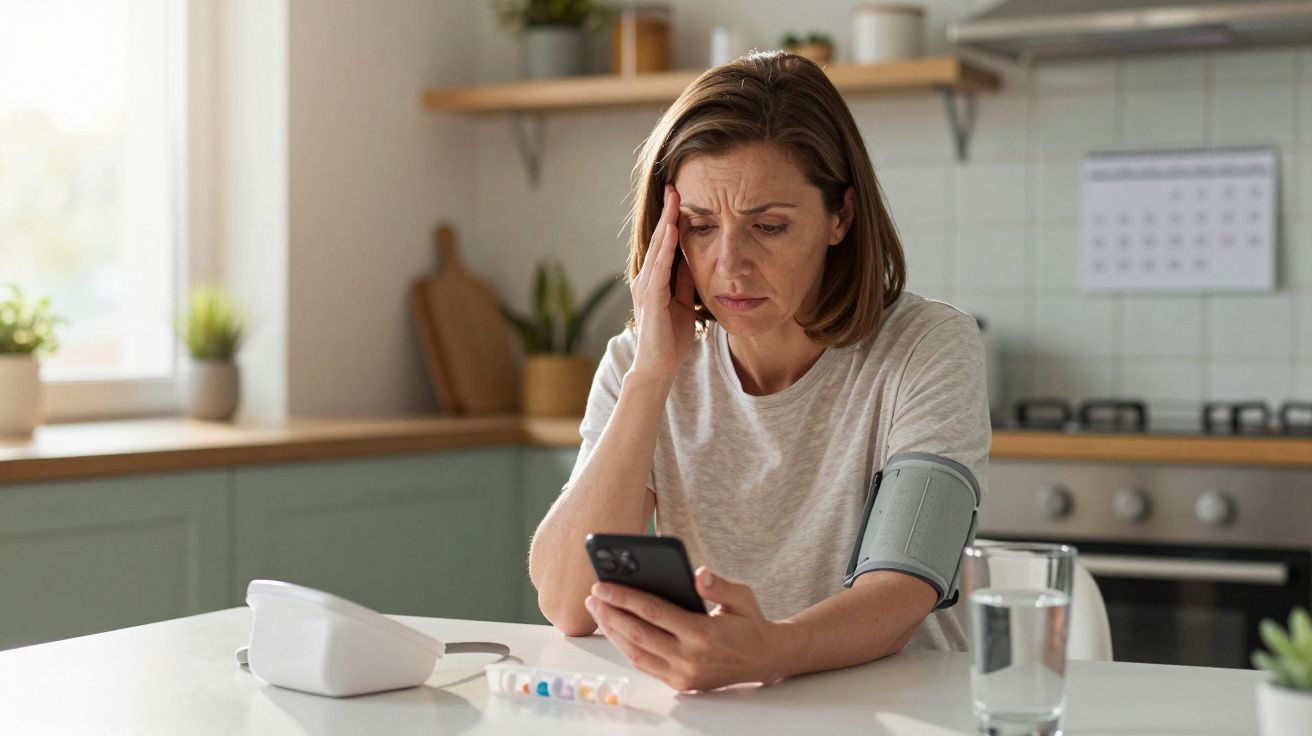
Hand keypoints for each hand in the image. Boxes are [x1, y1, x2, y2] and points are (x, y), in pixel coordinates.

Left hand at [585, 566, 787, 692]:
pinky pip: (644, 665)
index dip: (624, 598)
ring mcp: (683, 675)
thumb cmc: (750, 623)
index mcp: (703, 634)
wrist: (765, 660)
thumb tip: (698, 573)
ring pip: (636, 654)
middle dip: (610, 614)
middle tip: (592, 596)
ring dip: (612, 631)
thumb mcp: (743, 596)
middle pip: (638, 634)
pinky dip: (625, 647)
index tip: (602, 585)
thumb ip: (719, 585)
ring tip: (597, 610)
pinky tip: (615, 628)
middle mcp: (690, 659)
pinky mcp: (680, 684)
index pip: (654, 612)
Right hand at [628, 184, 696, 386]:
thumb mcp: (684, 302)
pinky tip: (673, 232)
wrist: (658, 367)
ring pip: (658, 248)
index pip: (664, 243)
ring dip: (666, 223)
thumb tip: (695, 258)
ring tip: (673, 200)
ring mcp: (646, 287)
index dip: (671, 219)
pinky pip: (660, 268)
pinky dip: (666, 249)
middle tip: (673, 185)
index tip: (679, 196)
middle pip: (658, 239)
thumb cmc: (671, 338)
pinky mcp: (651, 298)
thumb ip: (686, 281)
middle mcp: (646, 278)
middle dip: (667, 212)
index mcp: (654, 278)